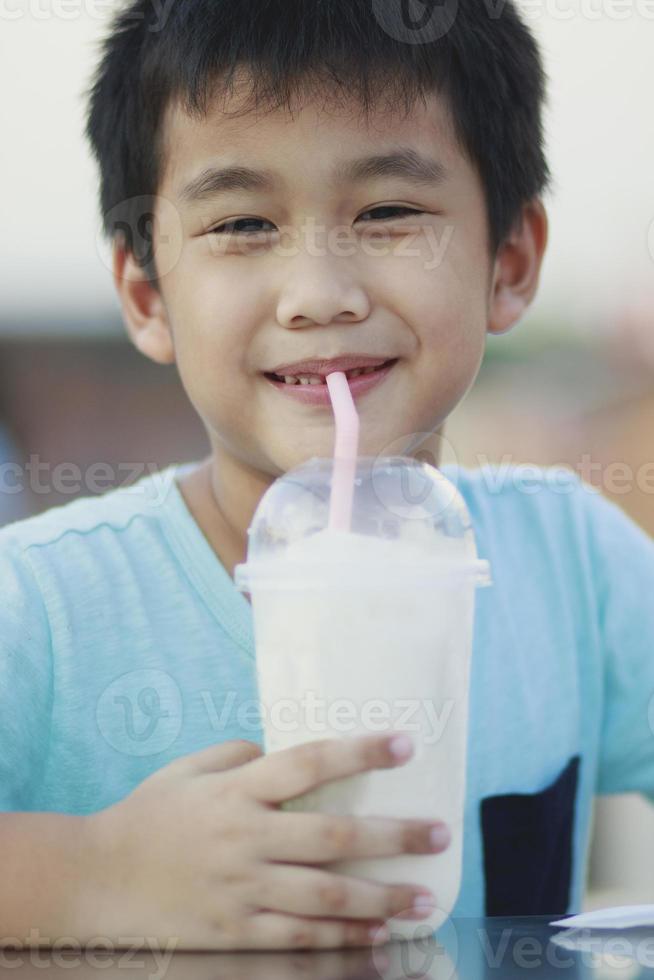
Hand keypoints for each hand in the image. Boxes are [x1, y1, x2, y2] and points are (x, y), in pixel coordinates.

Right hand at [82, 733, 449, 950]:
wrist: (96, 880)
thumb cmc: (146, 816)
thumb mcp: (186, 770)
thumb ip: (237, 757)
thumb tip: (280, 754)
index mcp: (236, 791)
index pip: (309, 762)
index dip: (360, 752)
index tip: (406, 745)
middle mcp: (245, 837)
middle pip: (333, 835)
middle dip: (394, 835)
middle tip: (441, 833)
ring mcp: (242, 889)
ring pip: (325, 895)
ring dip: (381, 897)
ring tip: (425, 897)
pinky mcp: (235, 932)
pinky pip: (298, 938)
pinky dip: (340, 939)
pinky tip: (376, 937)